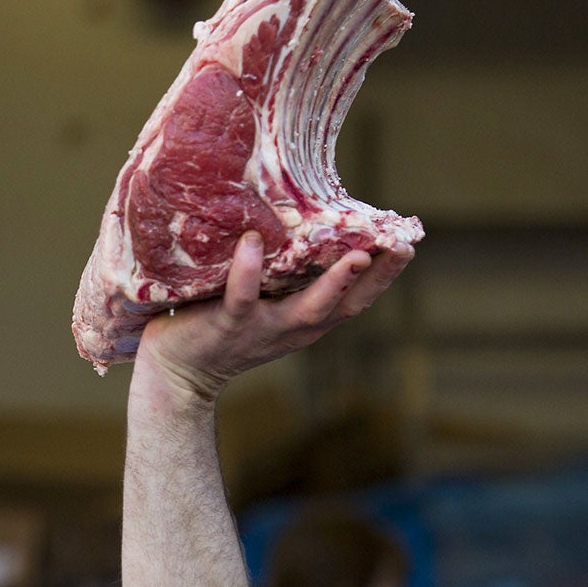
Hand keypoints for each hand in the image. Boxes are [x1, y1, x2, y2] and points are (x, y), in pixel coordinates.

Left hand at [136, 231, 411, 403]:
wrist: (178, 370)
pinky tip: (253, 243)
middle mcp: (294, 327)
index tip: (409, 244)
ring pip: (307, 309)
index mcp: (308, 319)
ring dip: (333, 284)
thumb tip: (303, 216)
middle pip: (348, 305)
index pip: (358, 297)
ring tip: (355, 256)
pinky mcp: (227, 325)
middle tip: (403, 248)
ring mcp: (263, 328)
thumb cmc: (224, 321)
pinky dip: (247, 272)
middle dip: (378, 278)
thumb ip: (286, 271)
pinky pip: (241, 298)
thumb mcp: (266, 298)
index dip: (385, 275)